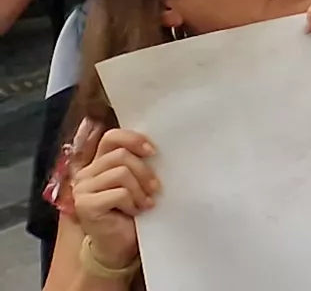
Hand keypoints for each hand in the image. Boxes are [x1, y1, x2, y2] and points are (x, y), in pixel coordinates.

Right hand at [66, 126, 155, 271]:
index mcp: (99, 163)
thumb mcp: (137, 182)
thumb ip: (138, 164)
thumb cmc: (132, 212)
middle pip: (121, 156)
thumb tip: (156, 148)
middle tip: (154, 190)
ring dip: (140, 190)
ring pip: (121, 173)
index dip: (133, 139)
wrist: (121, 245)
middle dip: (145, 172)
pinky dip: (132, 202)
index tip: (153, 151)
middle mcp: (86, 174)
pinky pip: (119, 193)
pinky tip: (134, 212)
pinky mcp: (85, 205)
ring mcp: (82, 190)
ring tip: (144, 203)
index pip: (112, 137)